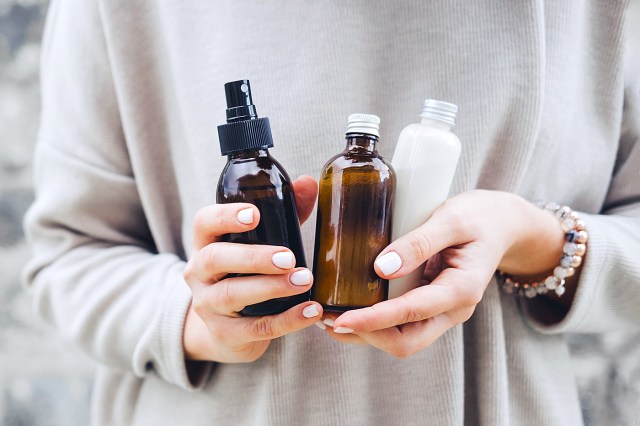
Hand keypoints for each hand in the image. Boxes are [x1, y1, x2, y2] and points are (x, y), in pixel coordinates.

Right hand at [183, 175, 322, 362]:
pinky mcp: (225, 335)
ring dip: (270, 287)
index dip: (226, 217)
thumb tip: (308, 183)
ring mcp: (208, 305)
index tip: (255, 215)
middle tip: (289, 257)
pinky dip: (286, 320)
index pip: (204, 223)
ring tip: (304, 281)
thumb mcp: (260, 242)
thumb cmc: (246, 273)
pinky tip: (310, 311)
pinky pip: (255, 328)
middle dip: (252, 257)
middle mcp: (199, 273)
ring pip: (231, 295)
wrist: (228, 329)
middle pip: (214, 259)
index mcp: (206, 243)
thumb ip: (284, 213)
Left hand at [322, 190, 566, 357]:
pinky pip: (403, 324)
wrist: (504, 224)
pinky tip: (351, 307)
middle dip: (366, 336)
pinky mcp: (433, 306)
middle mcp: (453, 310)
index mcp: (462, 290)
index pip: (411, 314)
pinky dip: (376, 322)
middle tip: (327, 320)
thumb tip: (381, 267)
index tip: (340, 319)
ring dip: (367, 333)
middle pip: (406, 342)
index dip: (373, 320)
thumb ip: (419, 242)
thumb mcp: (452, 219)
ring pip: (403, 338)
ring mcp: (444, 311)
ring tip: (330, 317)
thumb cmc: (480, 217)